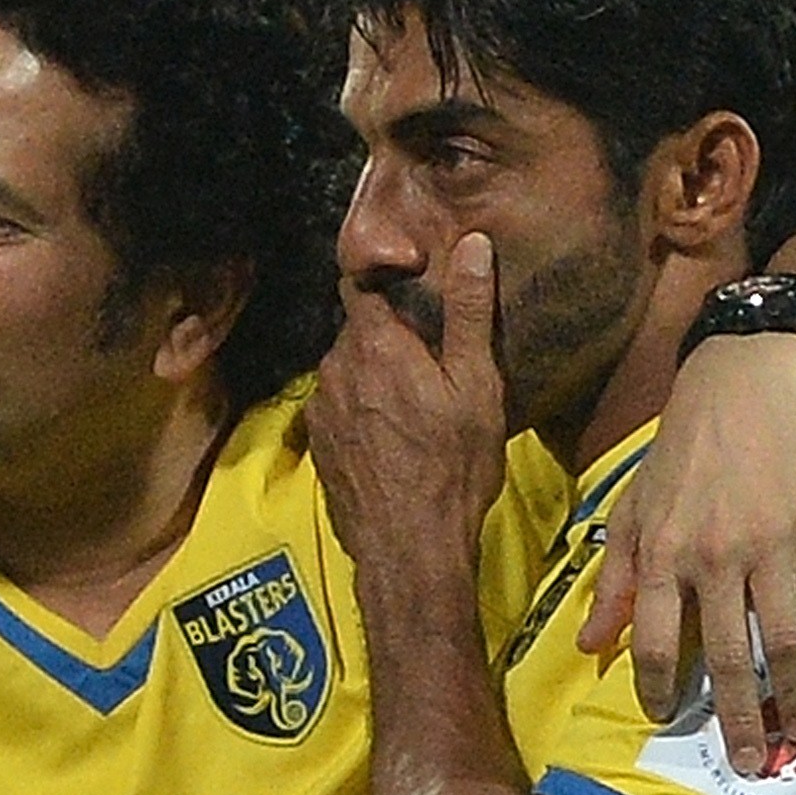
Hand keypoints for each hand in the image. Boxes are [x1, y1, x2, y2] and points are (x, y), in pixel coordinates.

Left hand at [307, 233, 507, 584]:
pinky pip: (341, 407)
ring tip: (419, 401)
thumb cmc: (453, 469)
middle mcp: (335, 369)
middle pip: (358, 329)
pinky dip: (365, 409)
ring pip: (348, 369)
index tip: (415, 283)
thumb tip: (472, 244)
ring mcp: (321, 409)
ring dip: (376, 374)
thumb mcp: (476, 386)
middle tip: (434, 356)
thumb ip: (469, 312)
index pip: (360, 283)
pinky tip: (397, 436)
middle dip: (390, 333)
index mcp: (374, 345)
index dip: (385, 277)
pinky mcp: (319, 444)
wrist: (409, 550)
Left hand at [577, 331, 795, 775]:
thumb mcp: (634, 508)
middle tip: (746, 764)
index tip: (666, 723)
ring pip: (785, 636)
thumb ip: (617, 580)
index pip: (658, 642)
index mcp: (664, 554)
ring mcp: (771, 540)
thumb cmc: (682, 450)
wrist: (743, 380)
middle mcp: (715, 555)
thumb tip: (591, 644)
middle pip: (727, 655)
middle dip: (737, 717)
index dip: (660, 690)